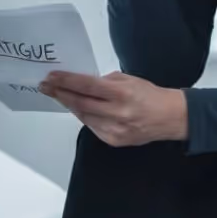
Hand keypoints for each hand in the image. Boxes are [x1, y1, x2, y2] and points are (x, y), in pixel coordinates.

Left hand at [38, 70, 187, 146]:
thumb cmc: (150, 95)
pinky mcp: (114, 141)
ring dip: (69, 104)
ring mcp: (115, 130)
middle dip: (60, 93)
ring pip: (83, 116)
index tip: (50, 77)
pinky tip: (78, 108)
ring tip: (58, 94)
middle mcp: (117, 113)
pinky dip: (83, 116)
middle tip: (45, 86)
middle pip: (80, 103)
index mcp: (122, 93)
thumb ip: (105, 82)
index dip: (66, 81)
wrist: (171, 118)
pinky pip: (92, 127)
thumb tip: (82, 82)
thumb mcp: (129, 80)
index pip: (86, 86)